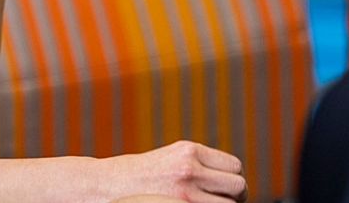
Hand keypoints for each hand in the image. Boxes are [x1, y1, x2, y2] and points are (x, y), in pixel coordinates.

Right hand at [100, 140, 246, 202]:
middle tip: (219, 201)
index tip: (222, 189)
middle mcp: (189, 168)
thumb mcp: (172, 159)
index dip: (231, 180)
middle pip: (238, 186)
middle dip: (234, 196)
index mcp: (189, 150)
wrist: (109, 187)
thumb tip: (237, 185)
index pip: (234, 166)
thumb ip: (200, 165)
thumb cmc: (143, 177)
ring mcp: (185, 192)